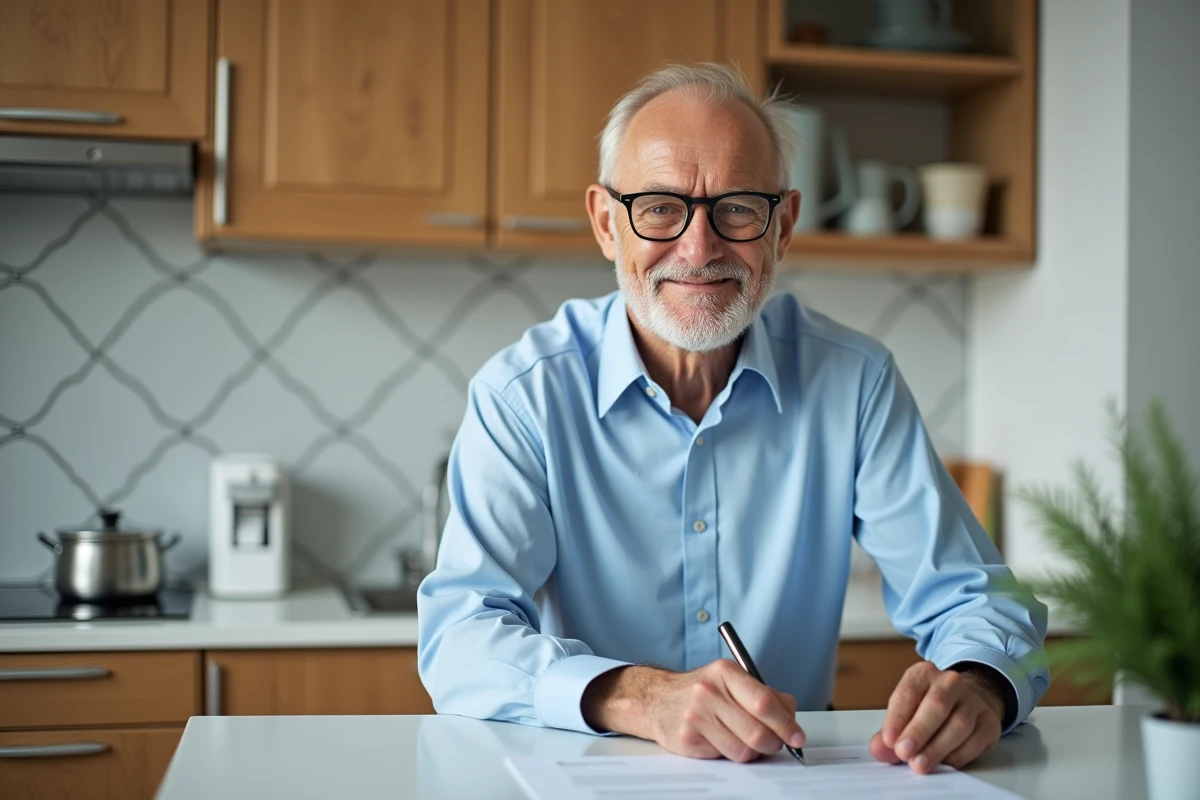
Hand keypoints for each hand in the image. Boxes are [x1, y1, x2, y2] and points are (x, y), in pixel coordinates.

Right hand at [582, 661, 805, 761]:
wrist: (656, 699)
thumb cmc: (701, 690)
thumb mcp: (731, 679)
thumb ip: (764, 693)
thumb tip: (791, 714)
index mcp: (725, 672)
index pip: (764, 703)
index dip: (786, 724)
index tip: (797, 737)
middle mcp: (709, 693)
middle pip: (757, 732)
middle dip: (774, 744)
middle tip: (777, 744)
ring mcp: (696, 717)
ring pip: (743, 751)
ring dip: (752, 752)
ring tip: (745, 740)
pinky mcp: (686, 739)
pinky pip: (723, 757)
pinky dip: (730, 753)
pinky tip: (722, 740)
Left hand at [869, 661, 1004, 772]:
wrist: (965, 701)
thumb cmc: (927, 707)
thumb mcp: (905, 711)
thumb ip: (890, 731)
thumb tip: (880, 749)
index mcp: (923, 674)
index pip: (908, 693)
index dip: (897, 718)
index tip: (889, 739)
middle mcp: (950, 682)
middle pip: (936, 706)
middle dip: (918, 732)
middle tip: (904, 753)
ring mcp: (973, 700)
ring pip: (959, 724)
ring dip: (937, 748)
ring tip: (920, 764)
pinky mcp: (989, 721)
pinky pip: (976, 741)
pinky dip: (958, 755)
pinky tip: (944, 763)